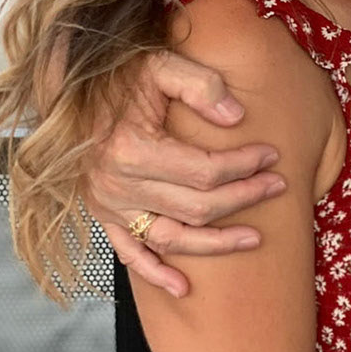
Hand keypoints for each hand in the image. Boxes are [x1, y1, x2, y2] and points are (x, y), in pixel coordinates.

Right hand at [86, 49, 282, 296]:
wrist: (71, 90)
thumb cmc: (120, 74)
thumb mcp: (160, 64)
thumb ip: (200, 85)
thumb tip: (236, 118)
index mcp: (131, 149)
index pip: (205, 170)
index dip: (245, 165)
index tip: (272, 155)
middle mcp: (116, 185)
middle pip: (196, 206)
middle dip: (244, 197)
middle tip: (279, 186)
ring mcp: (108, 206)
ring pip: (171, 238)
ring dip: (215, 243)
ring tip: (255, 239)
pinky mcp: (102, 217)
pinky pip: (130, 255)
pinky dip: (156, 274)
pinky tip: (183, 287)